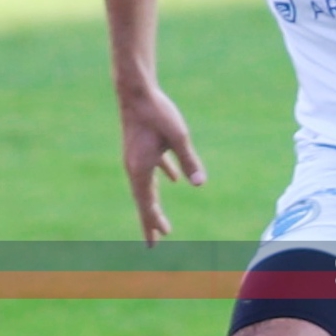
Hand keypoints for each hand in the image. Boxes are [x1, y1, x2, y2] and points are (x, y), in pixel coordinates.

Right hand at [120, 82, 206, 243]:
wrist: (136, 90)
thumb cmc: (157, 112)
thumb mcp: (178, 137)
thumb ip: (189, 161)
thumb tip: (200, 184)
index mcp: (140, 169)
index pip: (146, 205)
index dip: (151, 224)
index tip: (153, 245)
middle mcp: (135, 167)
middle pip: (144, 201)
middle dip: (151, 222)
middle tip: (154, 244)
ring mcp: (137, 157)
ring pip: (147, 187)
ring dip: (154, 204)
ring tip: (161, 222)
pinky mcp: (142, 146)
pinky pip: (153, 169)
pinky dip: (163, 176)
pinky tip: (174, 181)